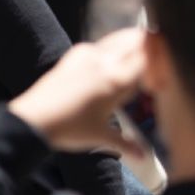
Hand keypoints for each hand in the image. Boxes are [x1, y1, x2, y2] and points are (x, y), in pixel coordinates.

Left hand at [7, 29, 148, 157]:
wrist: (33, 120)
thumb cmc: (68, 129)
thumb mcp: (101, 136)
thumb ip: (127, 144)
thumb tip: (143, 156)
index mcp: (115, 80)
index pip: (150, 57)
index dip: (161, 68)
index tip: (156, 86)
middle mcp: (104, 61)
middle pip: (138, 40)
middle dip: (150, 52)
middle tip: (149, 73)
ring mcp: (88, 54)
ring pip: (120, 38)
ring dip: (132, 48)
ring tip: (131, 71)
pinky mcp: (75, 54)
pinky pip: (102, 45)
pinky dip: (113, 51)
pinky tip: (108, 70)